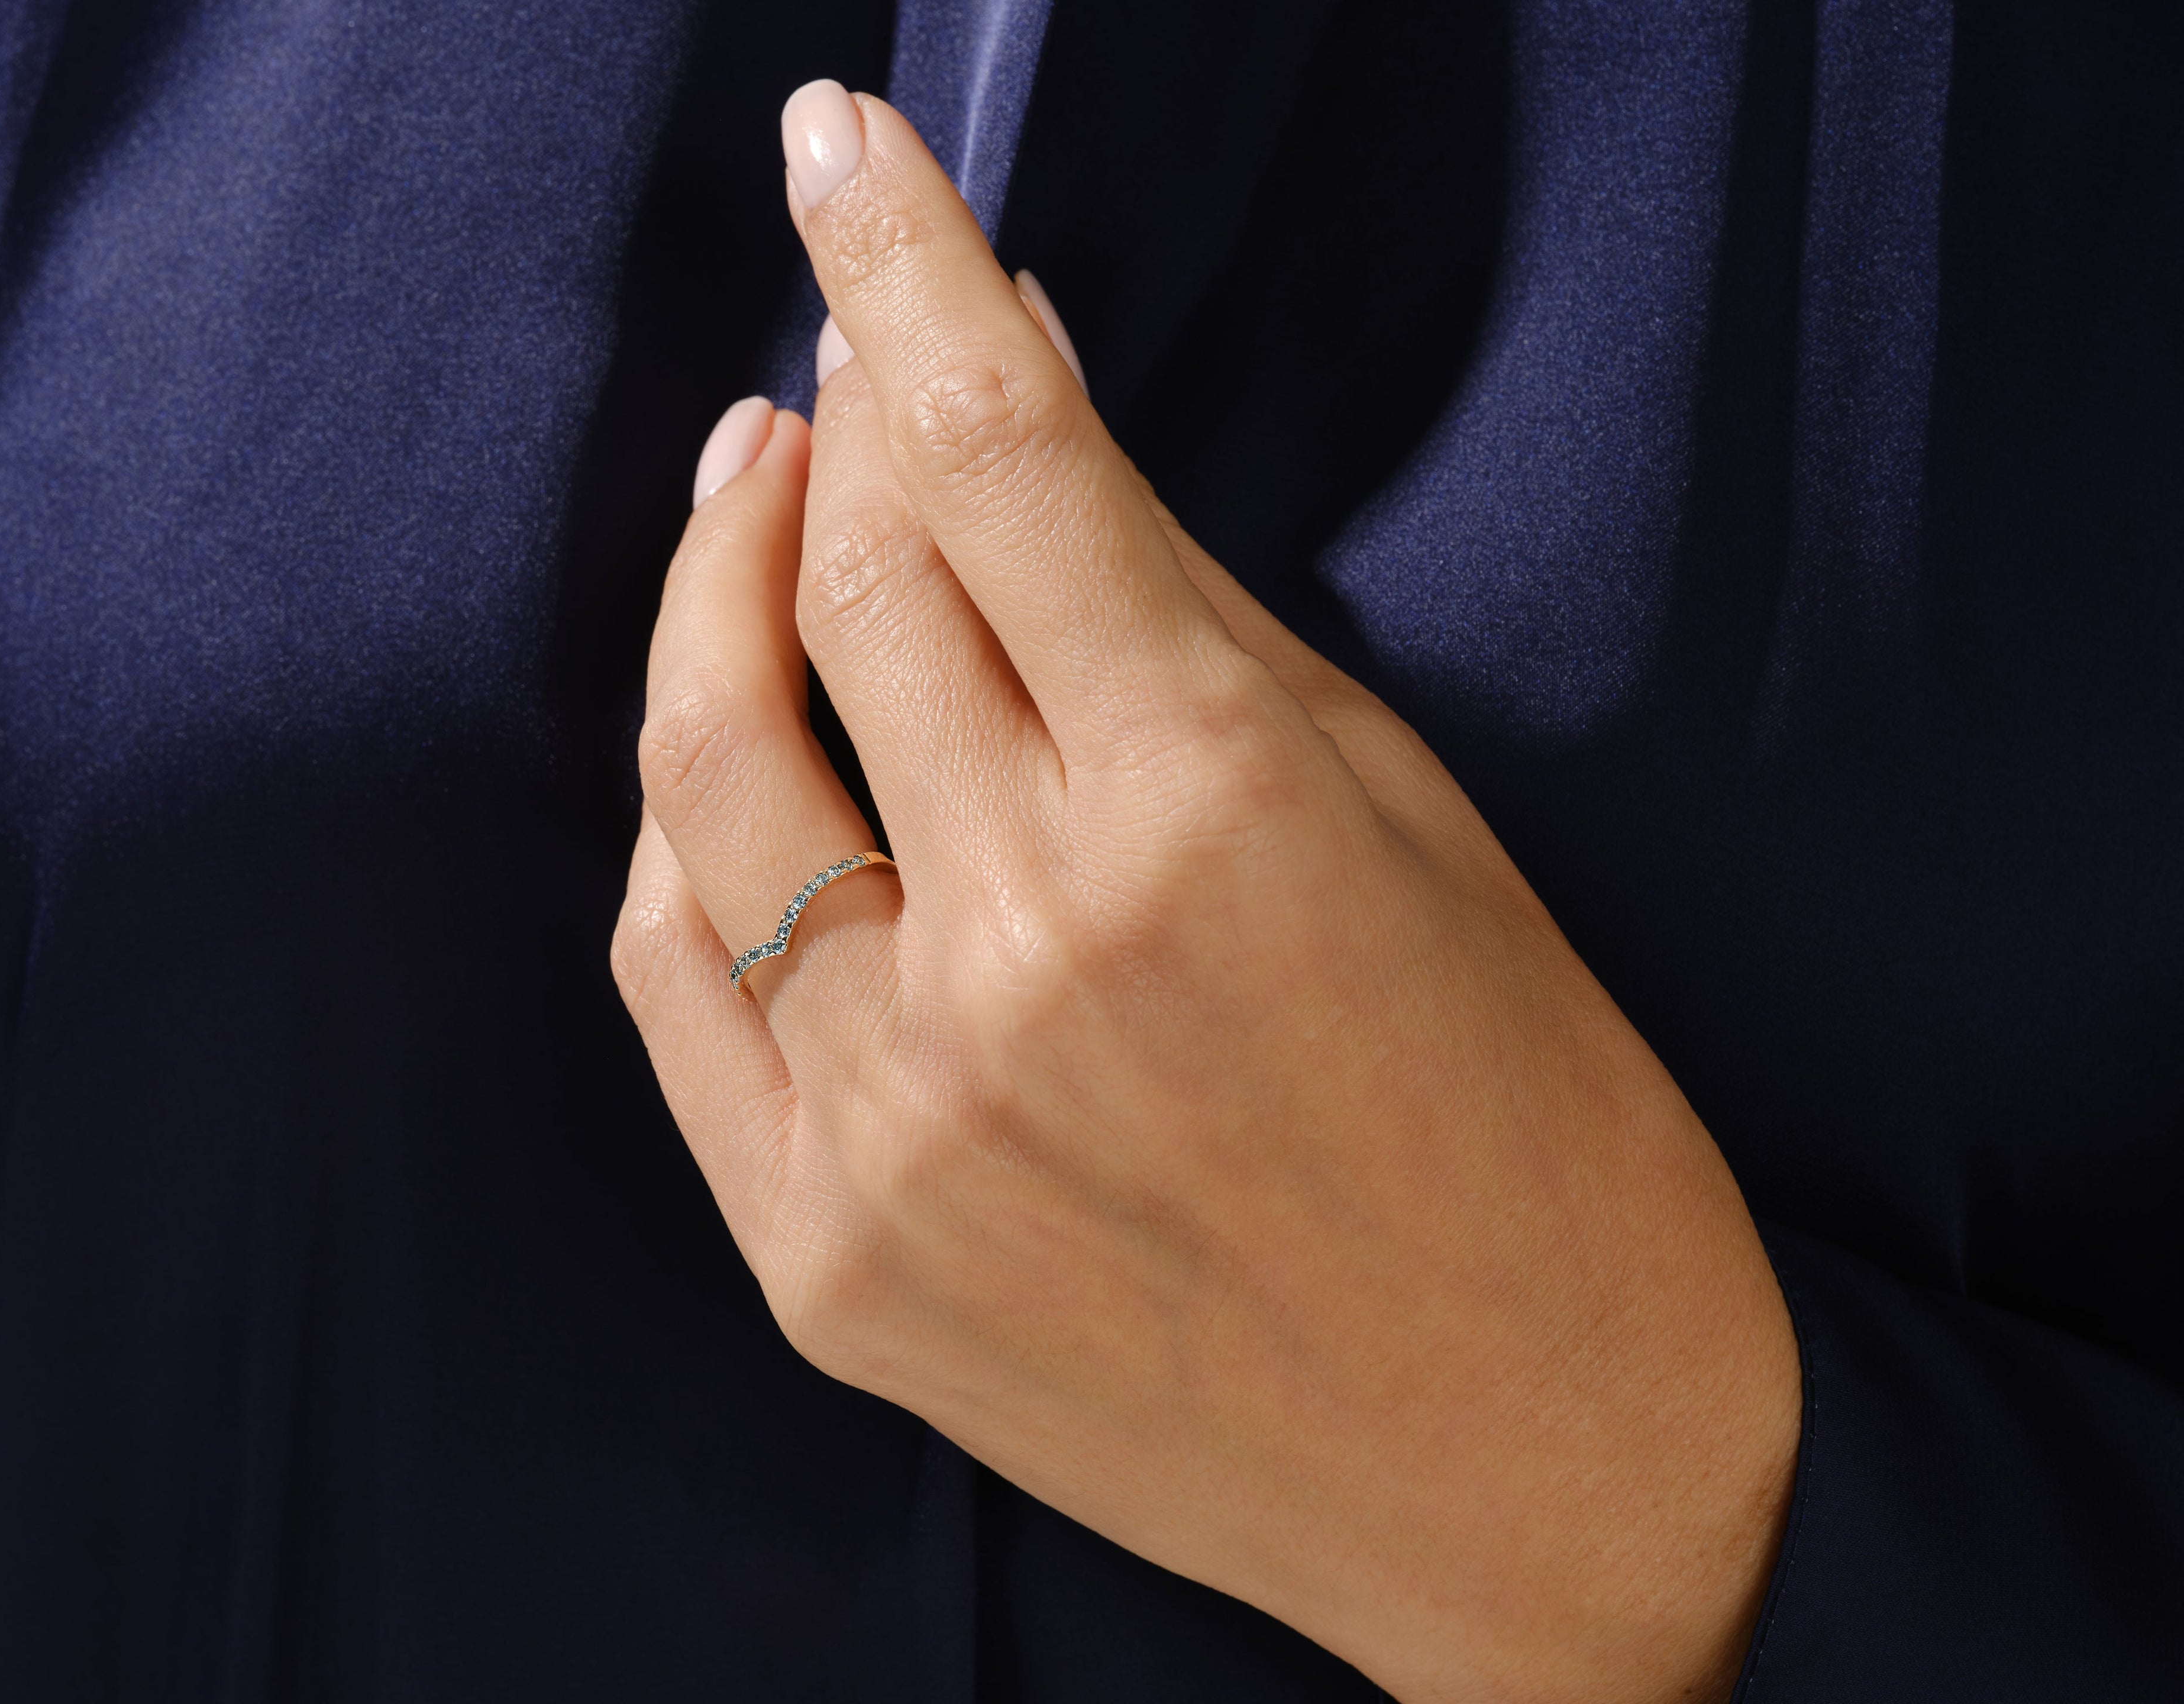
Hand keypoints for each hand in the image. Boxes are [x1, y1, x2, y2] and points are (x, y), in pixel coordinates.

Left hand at [613, 81, 1798, 1702]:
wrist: (1532, 1464)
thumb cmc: (1528, 1122)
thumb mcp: (1397, 814)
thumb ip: (1178, 617)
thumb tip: (1028, 437)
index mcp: (1204, 818)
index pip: (999, 456)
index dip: (905, 266)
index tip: (846, 155)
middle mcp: (1022, 960)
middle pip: (840, 590)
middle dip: (830, 434)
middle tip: (834, 373)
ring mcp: (899, 1126)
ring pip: (710, 778)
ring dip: (717, 604)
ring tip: (759, 512)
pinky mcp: (829, 1259)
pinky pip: (682, 978)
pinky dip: (696, 835)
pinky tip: (739, 760)